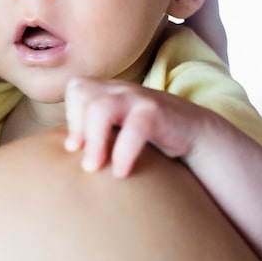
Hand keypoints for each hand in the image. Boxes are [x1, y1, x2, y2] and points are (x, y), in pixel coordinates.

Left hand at [63, 77, 209, 177]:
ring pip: (102, 108)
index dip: (72, 115)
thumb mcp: (118, 129)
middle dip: (78, 128)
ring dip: (95, 141)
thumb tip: (65, 154)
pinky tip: (122, 173)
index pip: (76, 87)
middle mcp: (121, 89)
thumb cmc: (149, 136)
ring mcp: (139, 97)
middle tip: (84, 162)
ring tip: (94, 168)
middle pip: (82, 92)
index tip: (76, 146)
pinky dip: (124, 152)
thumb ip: (94, 133)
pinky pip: (135, 127)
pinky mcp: (158, 112)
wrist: (195, 132)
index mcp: (109, 90)